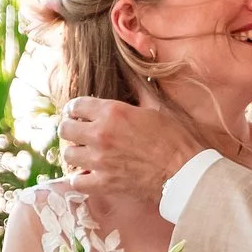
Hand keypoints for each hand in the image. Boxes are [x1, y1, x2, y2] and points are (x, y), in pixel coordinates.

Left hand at [56, 96, 203, 208]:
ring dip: (76, 153)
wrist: (186, 172)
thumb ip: (138, 88)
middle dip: (71, 129)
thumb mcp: (157, 106)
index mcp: (112, 112)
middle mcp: (101, 134)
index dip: (75, 109)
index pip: (76, 105)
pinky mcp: (105, 183)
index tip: (79, 114)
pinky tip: (88, 175)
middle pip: (65, 129)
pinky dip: (80, 179)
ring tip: (85, 154)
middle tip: (80, 133)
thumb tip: (130, 68)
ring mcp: (100, 160)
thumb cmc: (176, 138)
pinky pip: (77, 181)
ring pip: (69, 154)